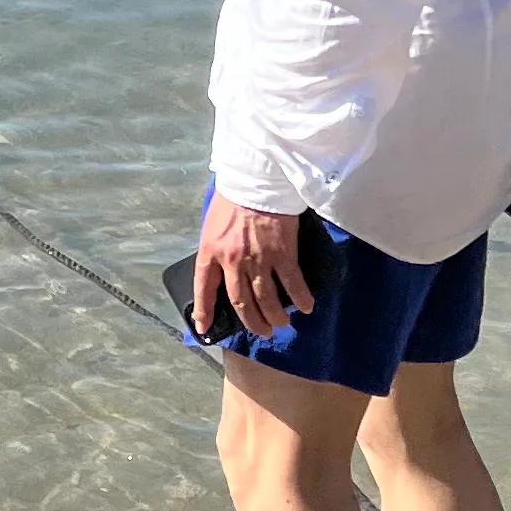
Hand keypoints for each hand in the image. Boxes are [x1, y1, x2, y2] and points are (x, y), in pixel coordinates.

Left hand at [193, 196, 313, 342]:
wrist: (257, 179)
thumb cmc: (233, 197)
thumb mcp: (213, 224)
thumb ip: (217, 247)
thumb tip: (222, 265)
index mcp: (211, 252)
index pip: (204, 288)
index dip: (205, 311)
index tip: (205, 328)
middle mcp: (233, 261)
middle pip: (241, 302)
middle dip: (252, 322)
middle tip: (262, 331)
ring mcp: (258, 260)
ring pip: (266, 299)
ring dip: (275, 316)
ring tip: (281, 323)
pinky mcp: (282, 254)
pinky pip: (292, 284)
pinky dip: (300, 298)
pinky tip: (306, 307)